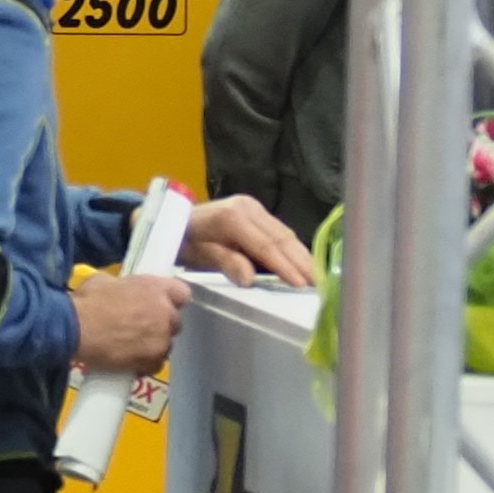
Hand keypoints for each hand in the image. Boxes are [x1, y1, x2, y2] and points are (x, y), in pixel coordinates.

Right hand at [71, 271, 193, 377]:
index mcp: (155, 288)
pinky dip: (144, 364)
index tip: (158, 303)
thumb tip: (122, 293)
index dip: (170, 299)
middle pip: (174, 321)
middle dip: (160, 323)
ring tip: (130, 346)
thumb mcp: (104, 281)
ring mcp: (162, 339)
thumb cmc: (87, 301)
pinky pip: (156, 363)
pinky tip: (128, 361)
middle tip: (138, 326)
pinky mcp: (153, 360)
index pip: (182, 292)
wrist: (75, 328)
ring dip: (152, 344)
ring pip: (166, 344)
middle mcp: (165, 313)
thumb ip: (124, 288)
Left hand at [183, 195, 321, 288]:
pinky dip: (292, 249)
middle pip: (281, 238)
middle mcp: (247, 208)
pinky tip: (303, 264)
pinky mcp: (256, 211)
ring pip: (284, 234)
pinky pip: (279, 231)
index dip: (285, 266)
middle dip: (302, 262)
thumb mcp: (198, 255)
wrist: (174, 220)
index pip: (265, 246)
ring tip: (317, 278)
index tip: (302, 284)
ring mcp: (253, 207)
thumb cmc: (184, 240)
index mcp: (233, 217)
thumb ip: (225, 263)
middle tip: (319, 285)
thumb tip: (249, 279)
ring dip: (302, 256)